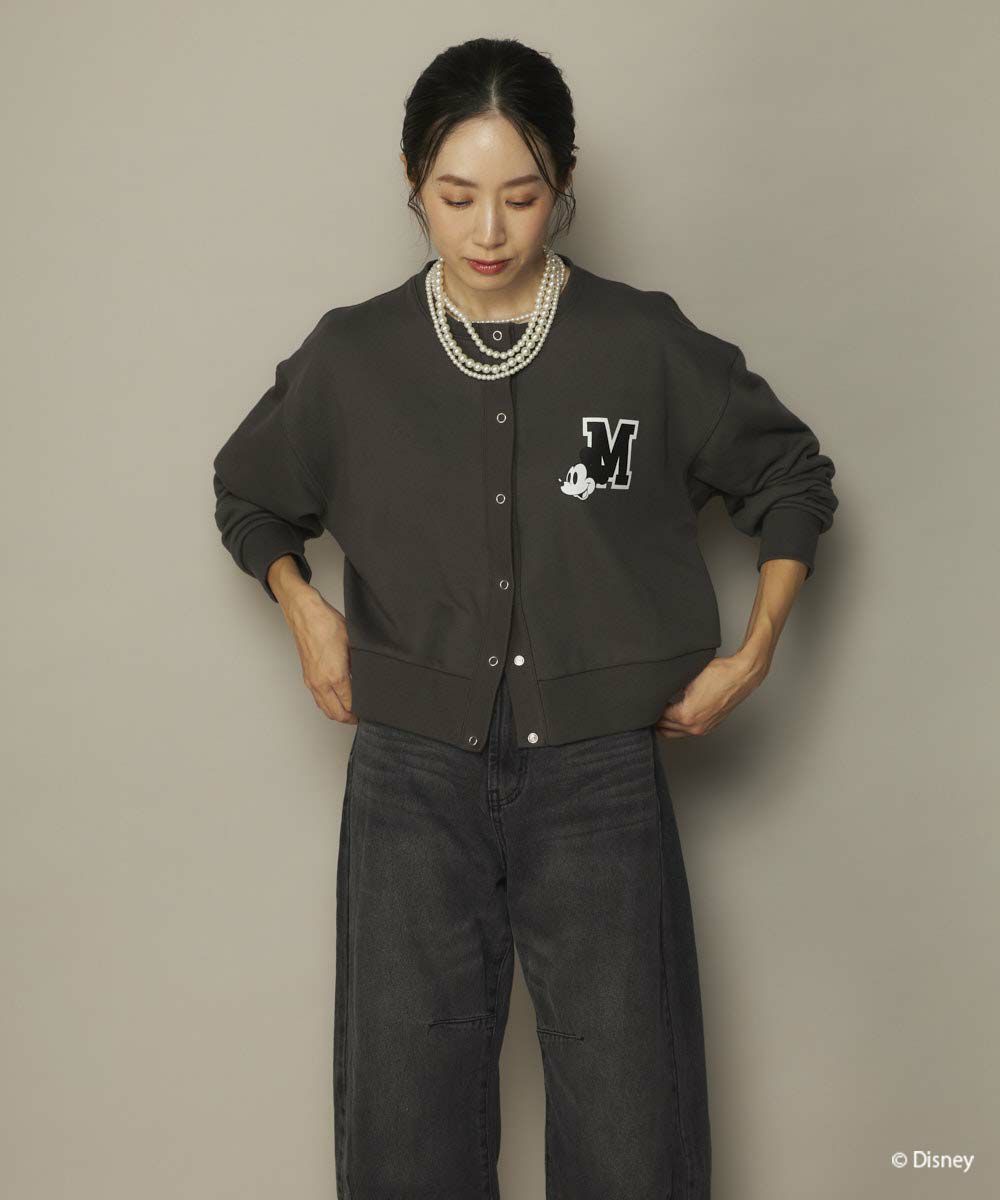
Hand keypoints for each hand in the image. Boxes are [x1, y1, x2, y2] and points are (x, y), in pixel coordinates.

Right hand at [282, 588, 357, 724]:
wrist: (305, 615)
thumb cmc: (327, 624)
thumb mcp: (353, 644)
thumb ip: (359, 665)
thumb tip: (366, 677)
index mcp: (335, 676)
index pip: (350, 705)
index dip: (361, 711)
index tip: (369, 712)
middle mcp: (321, 683)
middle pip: (337, 713)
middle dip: (350, 718)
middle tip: (362, 717)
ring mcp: (312, 682)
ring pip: (325, 709)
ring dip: (338, 714)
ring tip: (351, 712)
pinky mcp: (307, 677)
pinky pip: (318, 700)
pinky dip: (328, 705)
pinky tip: (336, 700)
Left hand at [654, 652, 765, 739]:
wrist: (742, 675)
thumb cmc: (719, 673)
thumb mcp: (687, 678)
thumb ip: (671, 688)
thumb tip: (658, 690)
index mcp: (686, 716)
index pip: (659, 718)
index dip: (650, 710)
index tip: (645, 703)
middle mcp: (695, 726)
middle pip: (665, 730)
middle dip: (656, 720)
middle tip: (648, 709)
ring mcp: (704, 728)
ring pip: (676, 733)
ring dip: (667, 725)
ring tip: (659, 712)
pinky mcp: (711, 725)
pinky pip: (688, 731)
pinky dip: (679, 726)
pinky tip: (675, 714)